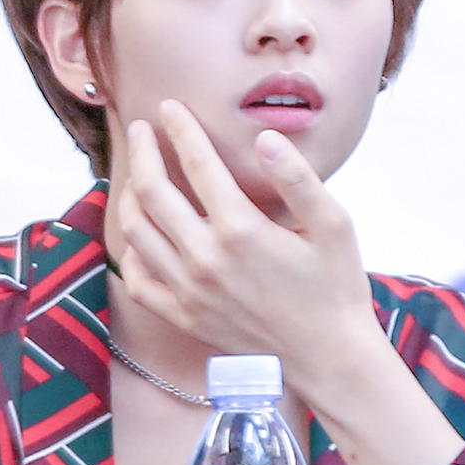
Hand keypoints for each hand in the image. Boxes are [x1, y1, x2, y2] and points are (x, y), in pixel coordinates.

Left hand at [115, 99, 376, 382]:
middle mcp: (205, 259)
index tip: (169, 107)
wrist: (329, 358)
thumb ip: (298, 178)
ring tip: (136, 172)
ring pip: (135, 232)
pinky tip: (140, 234)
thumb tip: (265, 137)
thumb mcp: (334, 225)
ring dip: (128, 194)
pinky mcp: (185, 318)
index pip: (197, 164)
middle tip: (140, 129)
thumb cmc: (336, 287)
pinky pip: (138, 280)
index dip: (180, 129)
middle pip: (151, 192)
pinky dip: (131, 251)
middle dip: (142, 151)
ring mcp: (190, 292)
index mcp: (241, 230)